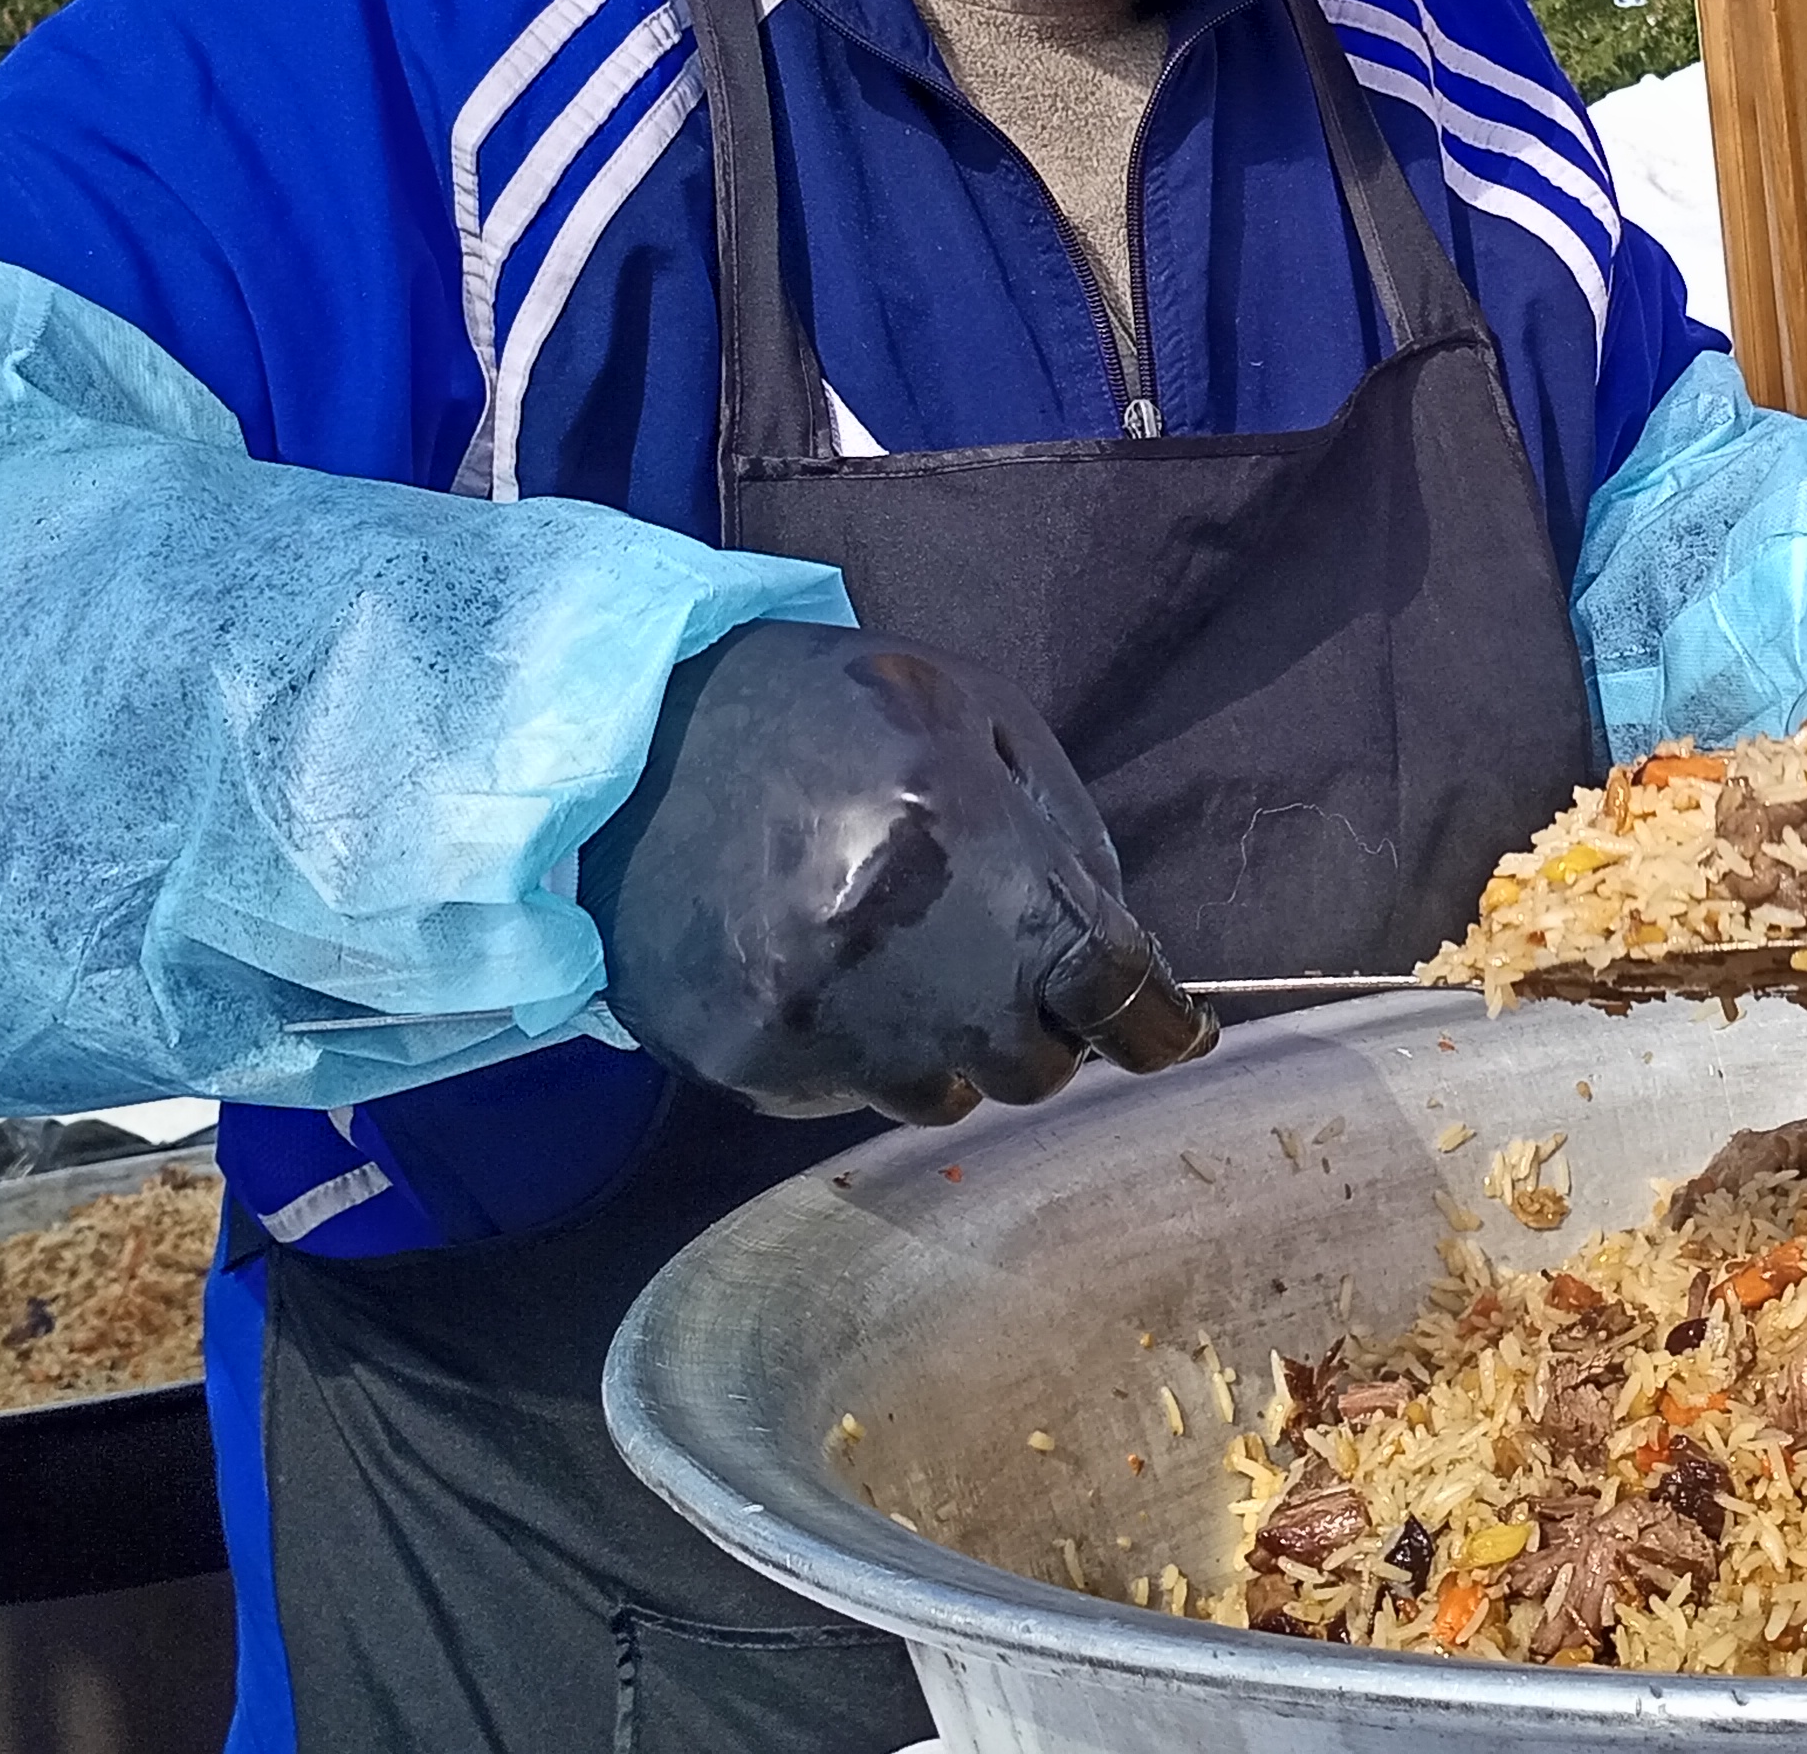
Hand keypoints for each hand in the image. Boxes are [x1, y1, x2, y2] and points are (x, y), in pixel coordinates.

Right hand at [579, 621, 1212, 1125]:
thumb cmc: (828, 707)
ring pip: (940, 1099)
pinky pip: (847, 1097)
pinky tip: (825, 970)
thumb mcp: (976, 713)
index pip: (1113, 991)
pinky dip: (859, 1050)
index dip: (1161, 1022)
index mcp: (975, 850)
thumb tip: (1118, 947)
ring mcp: (820, 1022)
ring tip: (901, 959)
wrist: (630, 732)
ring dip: (948, 1046)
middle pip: (1034, 1067)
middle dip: (1040, 1021)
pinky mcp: (748, 1058)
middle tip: (1005, 963)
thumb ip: (1063, 834)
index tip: (1176, 1032)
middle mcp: (904, 958)